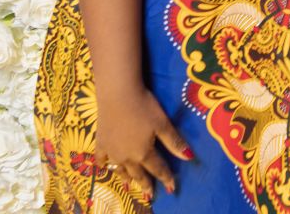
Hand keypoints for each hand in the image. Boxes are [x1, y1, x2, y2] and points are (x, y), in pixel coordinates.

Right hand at [96, 86, 192, 200]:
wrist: (117, 94)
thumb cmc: (144, 107)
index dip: (166, 178)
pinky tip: (106, 166)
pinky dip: (105, 165)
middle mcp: (126, 157)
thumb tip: (189, 158)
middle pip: (138, 173)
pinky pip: (102, 159)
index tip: (172, 188)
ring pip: (119, 170)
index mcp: (143, 153)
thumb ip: (174, 142)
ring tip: (131, 186)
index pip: (158, 169)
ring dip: (126, 178)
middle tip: (150, 194)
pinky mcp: (100, 142)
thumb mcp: (163, 124)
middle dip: (146, 184)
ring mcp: (110, 151)